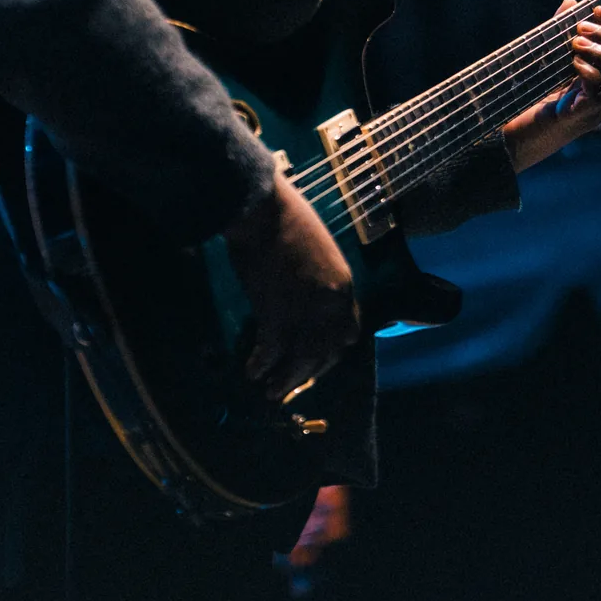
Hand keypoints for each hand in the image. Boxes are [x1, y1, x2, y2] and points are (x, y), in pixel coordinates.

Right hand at [223, 170, 359, 400]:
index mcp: (343, 285)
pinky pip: (271, 352)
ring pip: (301, 360)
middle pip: (326, 353)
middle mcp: (330, 306)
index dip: (332, 348)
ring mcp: (303, 313)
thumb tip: (307, 293)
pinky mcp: (275, 316)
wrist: (261, 208)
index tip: (318, 356)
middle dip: (310, 371)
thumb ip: (318, 276)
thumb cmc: (286, 217)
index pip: (349, 331)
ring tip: (272, 392)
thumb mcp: (317, 247)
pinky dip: (260, 365)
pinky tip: (251, 370)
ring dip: (286, 380)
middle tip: (293, 383)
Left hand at [503, 2, 600, 171]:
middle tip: (581, 27)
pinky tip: (573, 64)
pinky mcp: (591, 111)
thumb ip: (565, 29)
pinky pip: (599, 90)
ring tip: (575, 43)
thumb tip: (571, 2)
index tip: (596, 9)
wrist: (537, 123)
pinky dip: (588, 72)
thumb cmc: (552, 87)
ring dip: (598, 53)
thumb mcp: (560, 54)